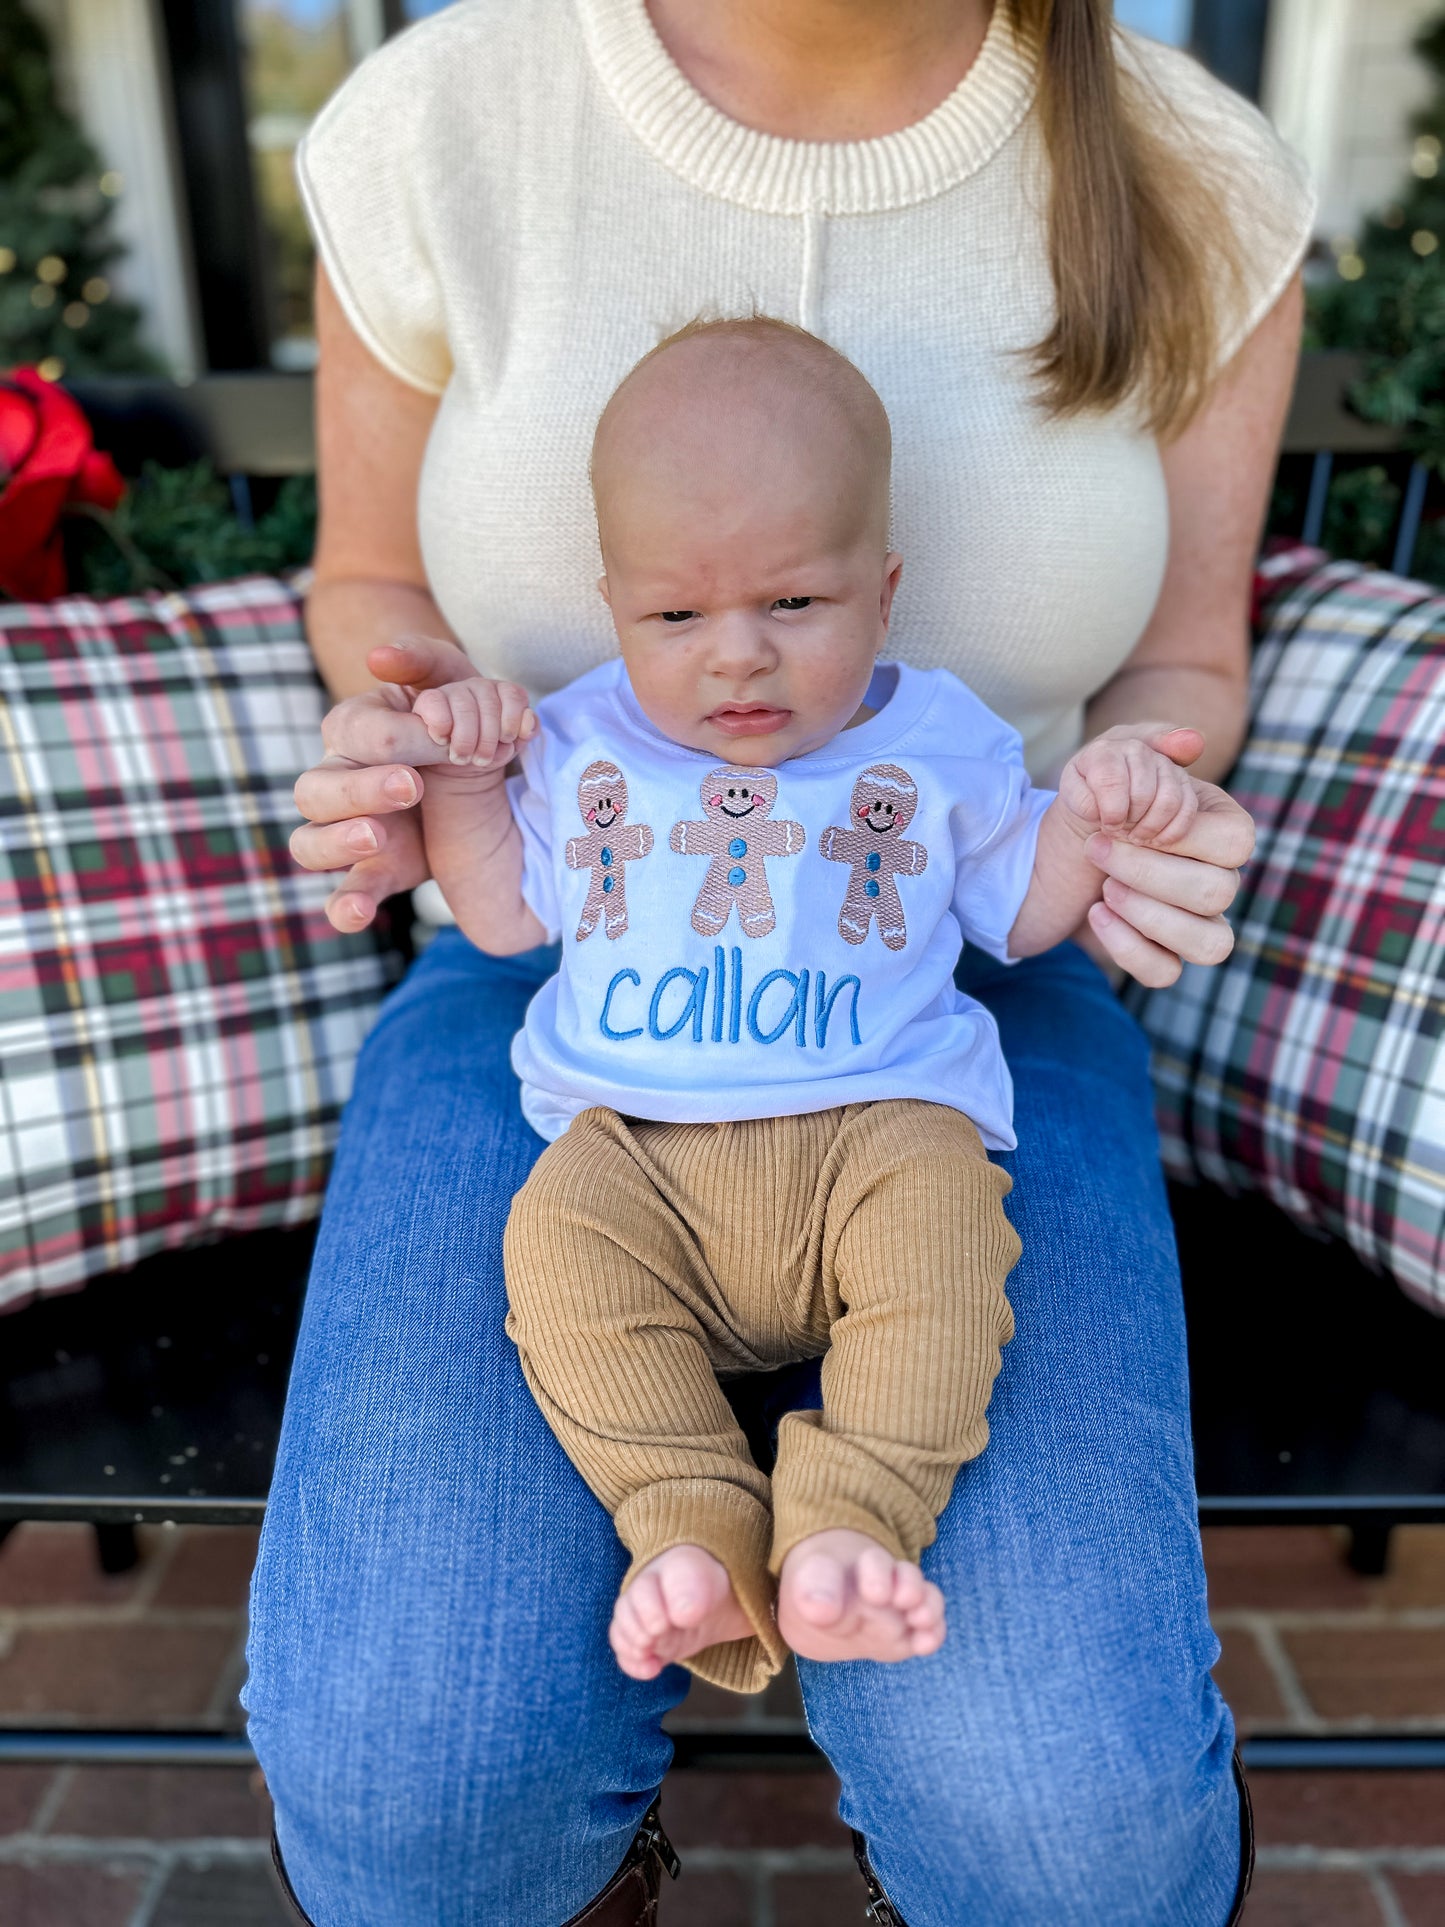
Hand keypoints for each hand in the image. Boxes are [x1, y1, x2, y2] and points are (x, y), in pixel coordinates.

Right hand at [290, 634, 473, 931]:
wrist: (487, 766)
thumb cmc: (460, 716)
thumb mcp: (452, 677)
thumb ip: (421, 657)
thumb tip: (378, 657)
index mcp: (353, 730)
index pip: (351, 731)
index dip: (398, 737)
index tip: (446, 742)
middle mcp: (339, 780)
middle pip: (316, 788)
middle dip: (361, 787)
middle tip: (412, 785)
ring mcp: (349, 831)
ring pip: (308, 843)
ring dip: (338, 841)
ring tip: (378, 836)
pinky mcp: (376, 870)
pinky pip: (343, 895)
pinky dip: (344, 907)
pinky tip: (357, 914)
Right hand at [413, 676, 537, 770]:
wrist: (459, 761)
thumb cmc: (488, 749)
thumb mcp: (511, 744)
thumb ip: (527, 730)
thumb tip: (529, 720)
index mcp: (503, 692)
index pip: (514, 695)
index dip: (513, 721)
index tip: (507, 740)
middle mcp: (480, 686)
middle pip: (490, 705)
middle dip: (488, 739)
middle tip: (482, 760)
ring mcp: (454, 690)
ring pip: (465, 707)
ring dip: (465, 739)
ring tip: (463, 758)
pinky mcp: (430, 699)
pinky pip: (435, 704)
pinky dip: (440, 726)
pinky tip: (442, 740)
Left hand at [1063, 724, 1254, 987]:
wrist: (1040, 850)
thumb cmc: (1088, 800)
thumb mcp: (1105, 758)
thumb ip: (1144, 740)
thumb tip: (1190, 741)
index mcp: (1216, 828)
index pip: (1239, 842)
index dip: (1183, 835)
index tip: (1130, 819)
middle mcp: (1214, 878)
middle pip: (1220, 892)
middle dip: (1151, 872)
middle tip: (1099, 849)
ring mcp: (1190, 923)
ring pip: (1211, 945)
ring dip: (1149, 915)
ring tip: (1105, 889)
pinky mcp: (1156, 956)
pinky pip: (1166, 974)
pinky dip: (1128, 947)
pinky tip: (1096, 915)